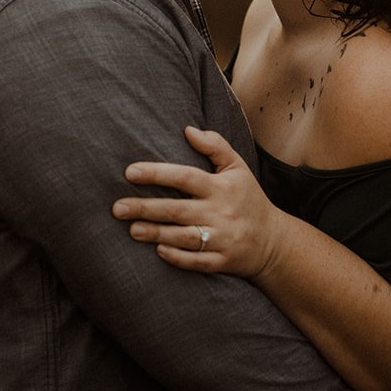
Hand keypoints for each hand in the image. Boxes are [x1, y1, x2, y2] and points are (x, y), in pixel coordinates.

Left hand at [112, 127, 282, 277]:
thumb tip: (188, 129)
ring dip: (156, 234)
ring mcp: (221, 239)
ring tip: (132, 229)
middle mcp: (220, 213)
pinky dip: (178, 257)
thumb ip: (215, 146)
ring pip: (183, 237)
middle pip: (177, 209)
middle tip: (117, 208)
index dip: (157, 174)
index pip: (185, 177)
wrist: (273, 241)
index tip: (129, 172)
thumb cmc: (248, 199)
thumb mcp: (237, 168)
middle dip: (145, 208)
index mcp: (220, 188)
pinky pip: (196, 261)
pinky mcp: (222, 261)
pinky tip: (158, 251)